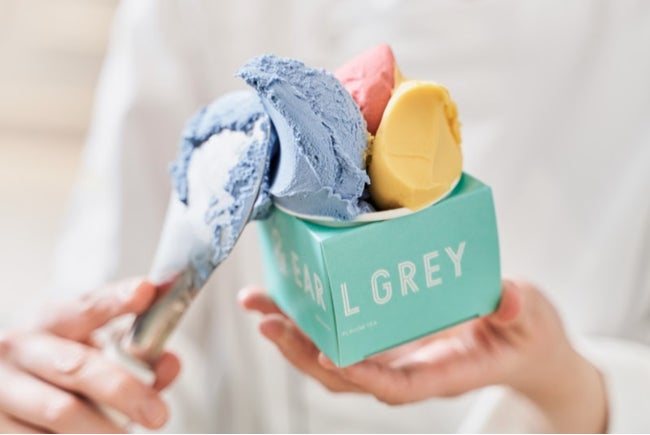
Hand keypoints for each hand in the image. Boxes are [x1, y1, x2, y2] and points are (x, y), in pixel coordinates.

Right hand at [0, 279, 179, 432]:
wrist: (10, 388)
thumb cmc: (64, 364)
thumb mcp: (95, 347)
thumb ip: (135, 351)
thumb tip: (170, 363)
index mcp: (49, 322)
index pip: (84, 306)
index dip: (116, 301)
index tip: (145, 292)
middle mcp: (20, 350)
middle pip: (77, 367)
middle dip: (124, 391)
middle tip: (158, 414)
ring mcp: (3, 391)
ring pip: (60, 411)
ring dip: (102, 427)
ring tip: (125, 433)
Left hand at [240, 279, 607, 432]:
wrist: (520, 343)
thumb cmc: (524, 334)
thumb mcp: (529, 318)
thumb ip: (518, 310)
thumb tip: (508, 298)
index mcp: (443, 372)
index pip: (395, 385)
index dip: (359, 374)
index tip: (328, 353)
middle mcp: (408, 370)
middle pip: (347, 375)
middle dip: (304, 353)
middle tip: (269, 321)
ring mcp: (392, 356)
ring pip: (333, 358)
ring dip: (294, 336)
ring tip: (259, 305)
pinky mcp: (384, 337)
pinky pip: (340, 334)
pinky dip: (309, 319)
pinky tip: (284, 296)